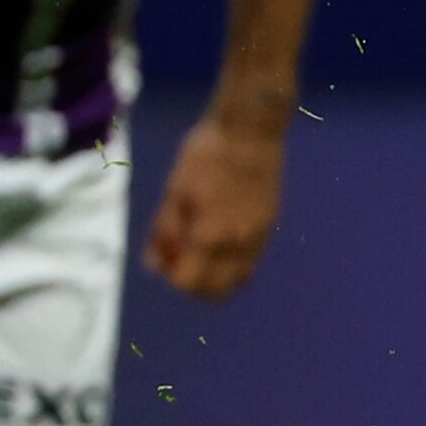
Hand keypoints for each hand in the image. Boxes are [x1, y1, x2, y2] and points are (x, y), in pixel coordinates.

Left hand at [141, 113, 286, 298]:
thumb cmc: (205, 157)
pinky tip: (220, 240)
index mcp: (212, 236)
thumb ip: (164, 231)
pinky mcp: (270, 228)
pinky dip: (233, 264)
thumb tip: (155, 264)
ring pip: (240, 280)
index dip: (172, 276)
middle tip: (180, 262)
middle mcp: (240, 246)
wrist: (251, 134)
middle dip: (196, 286)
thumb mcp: (174, 191)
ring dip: (218, 278)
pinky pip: (251, 261)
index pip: (190, 282)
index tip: (164, 258)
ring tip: (200, 254)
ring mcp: (259, 238)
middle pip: (220, 291)